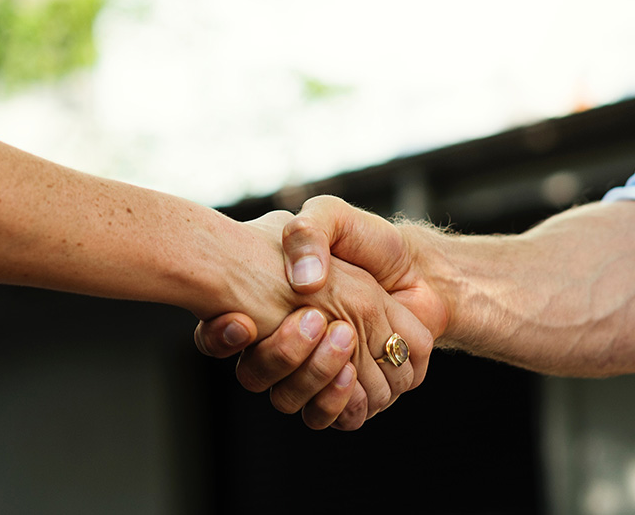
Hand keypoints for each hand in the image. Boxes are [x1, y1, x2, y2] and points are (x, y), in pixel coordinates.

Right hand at [196, 196, 450, 428]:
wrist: (416, 268)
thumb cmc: (365, 241)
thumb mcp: (330, 217)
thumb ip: (307, 233)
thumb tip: (302, 283)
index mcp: (262, 305)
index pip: (218, 336)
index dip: (222, 336)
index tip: (242, 321)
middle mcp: (282, 344)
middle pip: (256, 375)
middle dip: (282, 353)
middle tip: (316, 319)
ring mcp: (314, 373)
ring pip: (290, 399)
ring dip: (313, 373)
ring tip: (343, 336)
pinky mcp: (350, 394)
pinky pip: (331, 418)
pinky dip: (339, 400)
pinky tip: (351, 371)